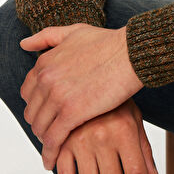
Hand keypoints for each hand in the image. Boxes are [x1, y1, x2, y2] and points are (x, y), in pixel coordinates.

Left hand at [19, 23, 143, 169]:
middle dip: (41, 122)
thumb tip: (24, 44)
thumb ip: (47, 36)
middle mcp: (46, 78)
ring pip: (40, 128)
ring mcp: (58, 96)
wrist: (132, 52)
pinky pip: (52, 139)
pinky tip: (52, 159)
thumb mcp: (74, 31)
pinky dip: (50, 152)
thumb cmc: (109, 42)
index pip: (28, 91)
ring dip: (45, 139)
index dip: (37, 103)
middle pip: (32, 112)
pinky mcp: (72, 112)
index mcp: (46, 62)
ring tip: (56, 144)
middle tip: (53, 129)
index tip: (48, 110)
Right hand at [54, 98, 157, 172]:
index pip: (135, 171)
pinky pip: (64, 171)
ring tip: (100, 168)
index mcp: (124, 131)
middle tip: (114, 168)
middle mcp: (103, 136)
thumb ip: (143, 150)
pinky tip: (77, 171)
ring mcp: (81, 138)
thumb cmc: (117, 99)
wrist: (96, 71)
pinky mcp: (63, 139)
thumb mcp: (134, 120)